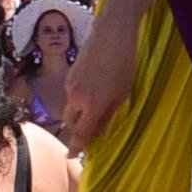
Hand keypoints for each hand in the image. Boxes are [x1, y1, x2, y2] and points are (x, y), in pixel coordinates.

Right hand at [57, 24, 136, 152]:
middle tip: (90, 130)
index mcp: (91, 106)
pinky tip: (94, 88)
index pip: (79, 133)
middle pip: (70, 123)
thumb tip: (98, 134)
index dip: (75, 146)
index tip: (70, 155)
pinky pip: (71, 95)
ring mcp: (69, 86)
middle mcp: (75, 99)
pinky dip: (79, 99)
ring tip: (97, 104)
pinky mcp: (69, 76)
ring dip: (79, 113)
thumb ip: (107, 116)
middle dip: (77, 129)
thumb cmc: (123, 65)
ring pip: (70, 108)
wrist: (110, 35)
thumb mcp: (122, 95)